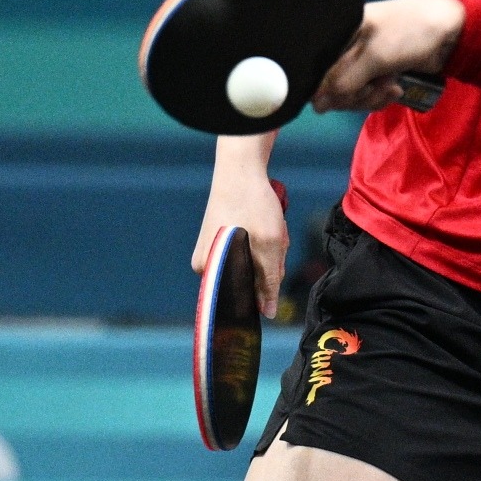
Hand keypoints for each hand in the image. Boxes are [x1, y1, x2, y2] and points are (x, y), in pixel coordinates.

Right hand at [194, 168, 288, 318]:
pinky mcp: (225, 237)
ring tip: (271, 225)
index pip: (242, 297)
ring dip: (272, 248)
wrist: (242, 167)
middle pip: (251, 279)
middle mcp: (206, 263)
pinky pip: (253, 249)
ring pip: (256, 262)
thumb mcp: (268, 245)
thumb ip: (269, 281)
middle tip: (273, 237)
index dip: (264, 286)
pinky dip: (267, 239)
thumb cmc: (251, 204)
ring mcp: (216, 249)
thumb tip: (269, 312)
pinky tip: (269, 222)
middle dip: (270, 261)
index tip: (272, 260)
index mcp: (207, 270)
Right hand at [315, 0, 462, 111]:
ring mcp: (361, 61)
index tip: (346, 94)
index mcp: (338, 31)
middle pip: (332, 86)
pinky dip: (379, 97)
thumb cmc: (409, 34)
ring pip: (351, 93)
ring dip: (371, 97)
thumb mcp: (374, 56)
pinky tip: (396, 90)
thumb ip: (343, 80)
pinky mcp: (377, 73)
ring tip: (392, 88)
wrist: (451, 32)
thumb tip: (316, 105)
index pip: (317, 68)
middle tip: (375, 88)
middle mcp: (345, 46)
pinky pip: (366, 94)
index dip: (327, 88)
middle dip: (356, 94)